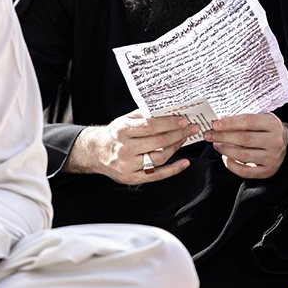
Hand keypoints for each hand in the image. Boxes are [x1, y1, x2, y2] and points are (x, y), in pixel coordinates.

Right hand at [64, 110, 198, 184]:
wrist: (96, 152)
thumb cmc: (114, 134)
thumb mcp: (124, 120)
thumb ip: (143, 115)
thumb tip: (167, 110)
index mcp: (121, 131)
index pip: (150, 126)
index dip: (169, 123)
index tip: (183, 120)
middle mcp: (124, 148)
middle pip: (158, 142)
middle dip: (178, 134)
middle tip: (191, 128)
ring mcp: (128, 165)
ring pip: (159, 158)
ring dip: (176, 148)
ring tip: (183, 140)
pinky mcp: (132, 178)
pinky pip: (157, 175)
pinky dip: (173, 169)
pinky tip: (184, 162)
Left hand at [204, 113, 287, 178]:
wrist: (285, 144)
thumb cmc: (265, 129)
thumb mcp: (260, 118)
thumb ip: (243, 119)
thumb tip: (218, 123)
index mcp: (273, 124)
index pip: (248, 121)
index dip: (229, 122)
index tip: (214, 124)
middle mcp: (275, 141)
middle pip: (244, 139)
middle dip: (222, 136)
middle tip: (208, 135)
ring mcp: (272, 158)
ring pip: (243, 155)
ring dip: (225, 149)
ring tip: (216, 145)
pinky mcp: (267, 171)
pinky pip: (245, 171)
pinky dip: (231, 165)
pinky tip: (225, 157)